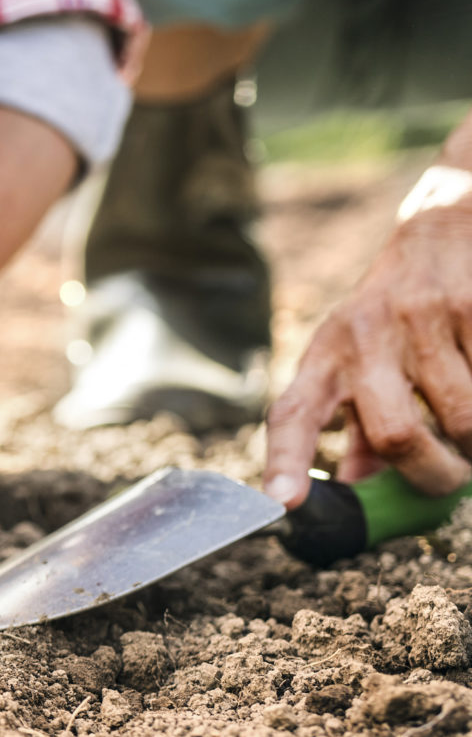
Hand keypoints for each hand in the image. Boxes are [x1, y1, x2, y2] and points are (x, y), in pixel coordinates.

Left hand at [263, 138, 471, 506]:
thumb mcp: (358, 363)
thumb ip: (358, 430)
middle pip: (396, 433)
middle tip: (447, 480)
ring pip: (462, 419)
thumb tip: (360, 491)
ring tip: (469, 432)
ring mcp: (421, 320)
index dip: (286, 462)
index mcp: (325, 357)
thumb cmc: (394, 319)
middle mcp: (364, 337)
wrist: (445, 233)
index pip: (292, 415)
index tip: (284, 504)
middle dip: (430, 474)